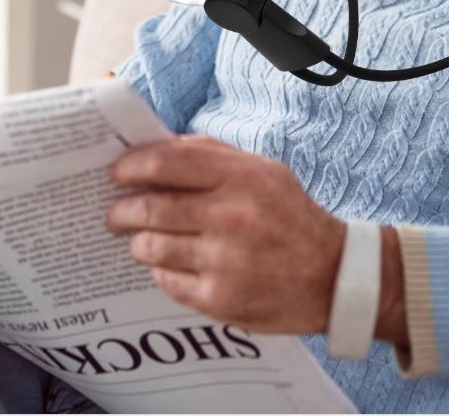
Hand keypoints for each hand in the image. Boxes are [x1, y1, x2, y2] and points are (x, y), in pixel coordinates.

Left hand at [107, 135, 346, 333]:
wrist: (333, 275)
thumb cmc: (290, 215)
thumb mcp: (263, 170)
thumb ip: (212, 155)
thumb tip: (158, 148)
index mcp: (242, 177)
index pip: (168, 162)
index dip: (133, 165)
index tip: (117, 172)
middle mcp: (232, 217)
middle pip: (151, 208)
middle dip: (123, 210)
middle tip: (115, 213)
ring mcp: (224, 261)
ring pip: (152, 247)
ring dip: (139, 241)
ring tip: (142, 238)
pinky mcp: (220, 299)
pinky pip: (166, 280)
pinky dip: (161, 270)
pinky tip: (172, 264)